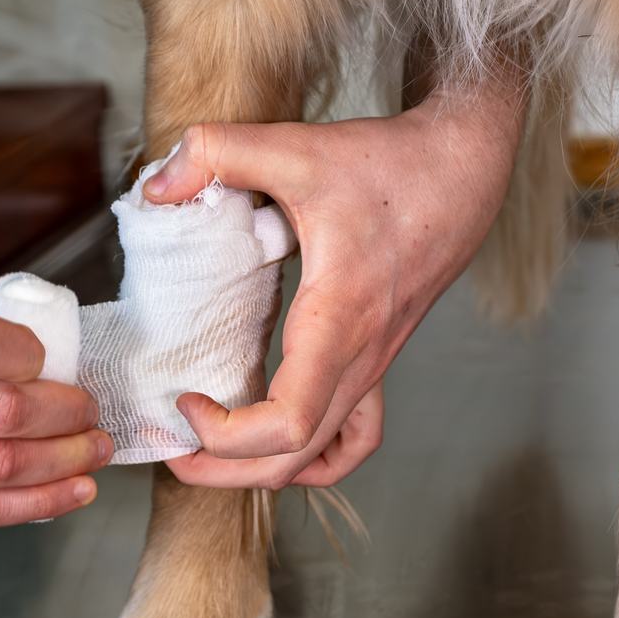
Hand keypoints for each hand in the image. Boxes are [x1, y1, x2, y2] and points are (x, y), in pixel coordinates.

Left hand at [147, 75, 525, 489]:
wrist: (462, 170)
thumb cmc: (390, 165)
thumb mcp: (296, 147)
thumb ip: (219, 153)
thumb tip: (156, 186)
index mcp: (337, 322)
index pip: (286, 422)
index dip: (224, 432)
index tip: (185, 396)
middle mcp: (359, 358)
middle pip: (292, 459)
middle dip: (222, 469)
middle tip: (169, 445)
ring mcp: (373, 366)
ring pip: (319, 457)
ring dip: (259, 470)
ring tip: (208, 454)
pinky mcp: (378, 359)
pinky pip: (355, 438)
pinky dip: (316, 457)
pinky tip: (282, 446)